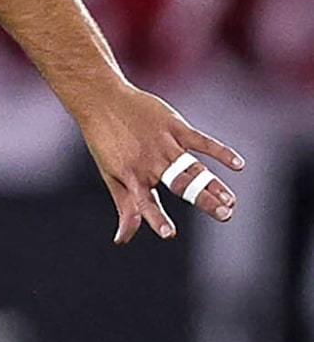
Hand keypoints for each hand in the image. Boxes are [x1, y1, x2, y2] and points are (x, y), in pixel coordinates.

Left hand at [74, 84, 242, 243]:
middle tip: (225, 215)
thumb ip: (125, 207)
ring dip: (214, 184)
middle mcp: (150, 163)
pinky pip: (202, 141)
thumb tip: (122, 240)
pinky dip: (221, 151)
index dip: (156, 218)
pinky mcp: (175, 127)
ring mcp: (165, 144)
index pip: (145, 203)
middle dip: (203, 200)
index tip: (168, 234)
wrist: (103, 102)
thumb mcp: (111, 176)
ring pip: (194, 167)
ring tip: (232, 201)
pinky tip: (238, 164)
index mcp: (132, 177)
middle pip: (181, 185)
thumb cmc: (106, 143)